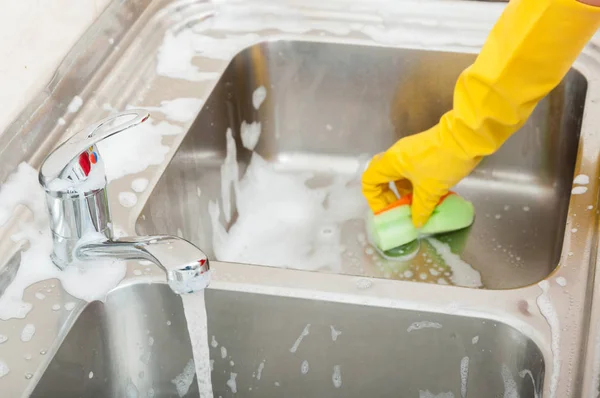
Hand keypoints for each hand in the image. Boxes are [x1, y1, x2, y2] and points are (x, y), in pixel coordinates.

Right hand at [361, 122, 479, 227]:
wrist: (466, 137)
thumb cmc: (441, 163)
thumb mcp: (430, 191)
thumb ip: (420, 209)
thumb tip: (416, 223)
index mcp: (390, 162)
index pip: (369, 180)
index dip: (374, 199)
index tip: (388, 210)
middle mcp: (396, 155)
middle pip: (382, 177)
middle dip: (388, 195)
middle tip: (399, 208)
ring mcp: (410, 151)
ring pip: (399, 175)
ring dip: (404, 191)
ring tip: (416, 206)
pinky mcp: (423, 151)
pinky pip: (411, 171)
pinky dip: (415, 184)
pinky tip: (428, 195)